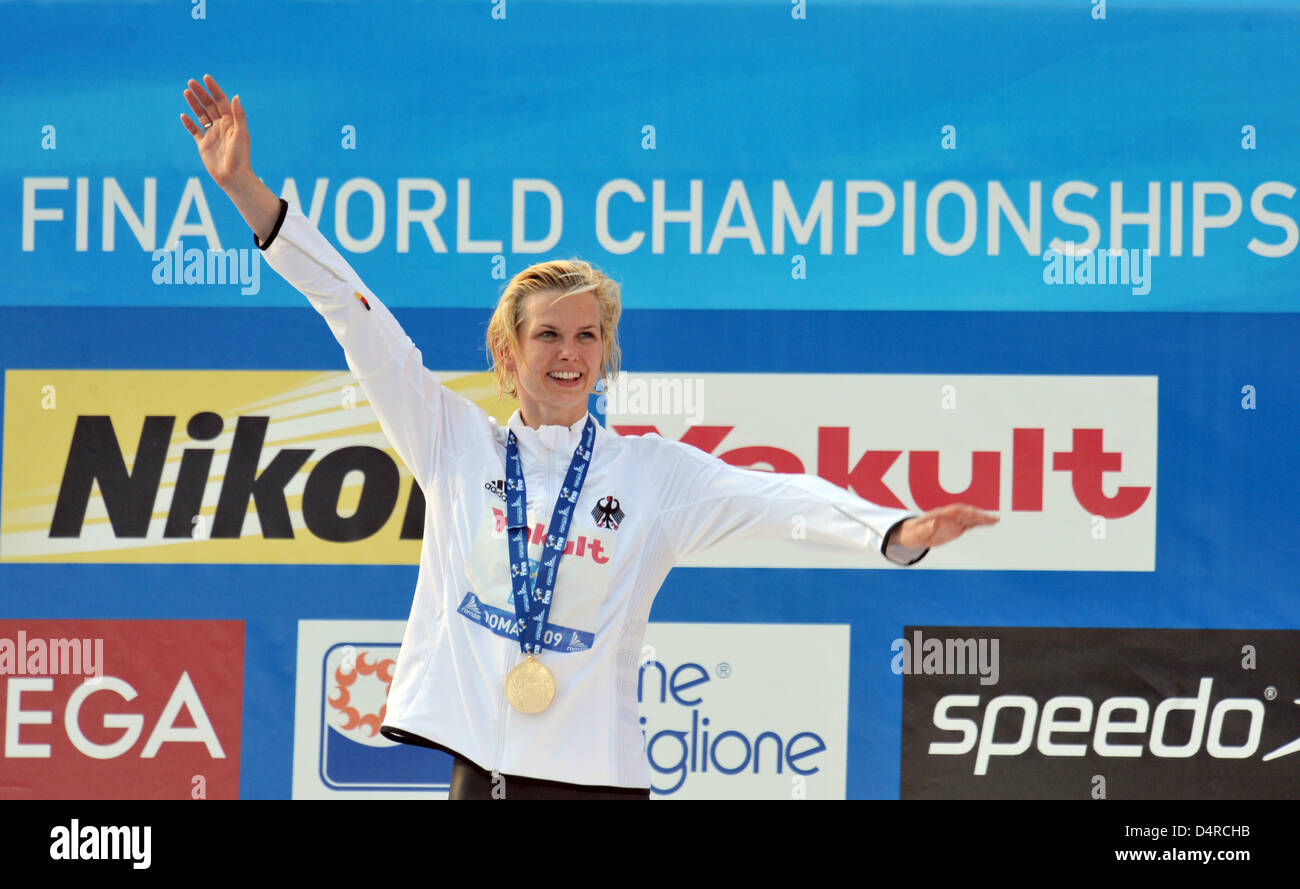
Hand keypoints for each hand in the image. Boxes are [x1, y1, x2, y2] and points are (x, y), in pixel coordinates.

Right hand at [180, 74, 251, 190]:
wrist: (233, 177)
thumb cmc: (240, 156)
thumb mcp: (241, 134)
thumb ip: (238, 115)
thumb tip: (235, 96)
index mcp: (231, 122)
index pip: (221, 101)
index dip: (214, 89)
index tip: (206, 78)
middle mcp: (221, 126)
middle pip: (209, 106)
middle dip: (201, 93)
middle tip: (191, 82)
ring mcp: (212, 135)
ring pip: (201, 115)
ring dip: (194, 103)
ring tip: (186, 91)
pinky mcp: (203, 145)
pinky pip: (195, 131)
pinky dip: (189, 123)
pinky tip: (183, 115)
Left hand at [896, 504, 998, 548]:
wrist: (911, 534)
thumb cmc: (912, 533)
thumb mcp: (915, 534)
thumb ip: (924, 529)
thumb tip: (933, 524)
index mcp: (939, 515)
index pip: (956, 511)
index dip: (968, 512)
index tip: (978, 514)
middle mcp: (948, 516)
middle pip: (966, 513)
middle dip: (979, 515)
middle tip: (994, 518)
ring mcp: (953, 521)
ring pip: (970, 517)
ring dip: (982, 518)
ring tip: (996, 520)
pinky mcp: (955, 527)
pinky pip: (969, 524)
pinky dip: (979, 523)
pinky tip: (989, 523)